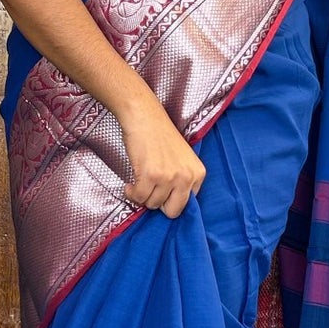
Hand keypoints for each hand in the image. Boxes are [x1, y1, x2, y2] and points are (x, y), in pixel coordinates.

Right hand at [119, 96, 205, 218]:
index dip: (171, 199)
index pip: (187, 205)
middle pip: (172, 211)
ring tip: (139, 181)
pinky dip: (131, 193)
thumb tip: (169, 207)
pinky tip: (130, 184)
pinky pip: (138, 197)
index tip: (161, 192)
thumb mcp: (182, 160)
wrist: (145, 117)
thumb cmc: (160, 136)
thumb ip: (182, 181)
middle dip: (158, 204)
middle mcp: (186, 177)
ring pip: (152, 204)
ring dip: (142, 195)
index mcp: (198, 174)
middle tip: (150, 191)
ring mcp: (169, 177)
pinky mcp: (150, 176)